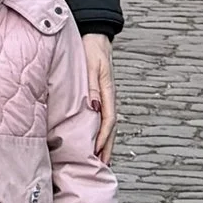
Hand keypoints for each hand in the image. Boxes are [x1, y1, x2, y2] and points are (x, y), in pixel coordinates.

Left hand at [82, 33, 116, 164]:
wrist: (95, 35)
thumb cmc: (91, 49)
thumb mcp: (91, 66)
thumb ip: (92, 87)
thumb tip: (94, 108)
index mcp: (107, 92)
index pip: (108, 120)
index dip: (103, 138)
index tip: (96, 152)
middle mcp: (109, 97)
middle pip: (111, 128)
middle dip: (107, 147)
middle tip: (102, 166)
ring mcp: (106, 97)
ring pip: (108, 124)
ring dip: (105, 142)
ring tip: (100, 159)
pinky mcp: (100, 95)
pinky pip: (102, 117)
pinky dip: (101, 131)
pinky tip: (95, 138)